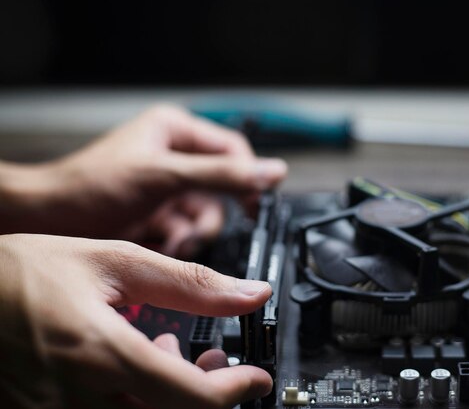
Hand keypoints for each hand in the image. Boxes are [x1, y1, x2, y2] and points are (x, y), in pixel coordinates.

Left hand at [0, 104, 286, 255]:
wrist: (46, 223)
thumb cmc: (91, 187)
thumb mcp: (165, 176)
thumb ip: (223, 175)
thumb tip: (272, 173)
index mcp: (176, 131)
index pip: (233, 150)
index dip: (247, 177)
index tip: (255, 205)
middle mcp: (174, 157)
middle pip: (223, 188)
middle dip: (209, 214)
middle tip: (195, 229)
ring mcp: (166, 189)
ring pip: (206, 214)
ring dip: (192, 232)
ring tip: (169, 239)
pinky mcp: (158, 215)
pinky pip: (187, 230)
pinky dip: (177, 241)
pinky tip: (158, 244)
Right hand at [0, 234, 272, 407]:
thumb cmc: (25, 271)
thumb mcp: (116, 262)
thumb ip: (191, 284)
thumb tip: (251, 294)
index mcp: (102, 354)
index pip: (192, 399)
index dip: (235, 391)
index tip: (255, 378)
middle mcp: (77, 398)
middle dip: (206, 392)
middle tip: (214, 358)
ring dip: (170, 394)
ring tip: (165, 350)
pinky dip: (134, 398)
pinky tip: (129, 366)